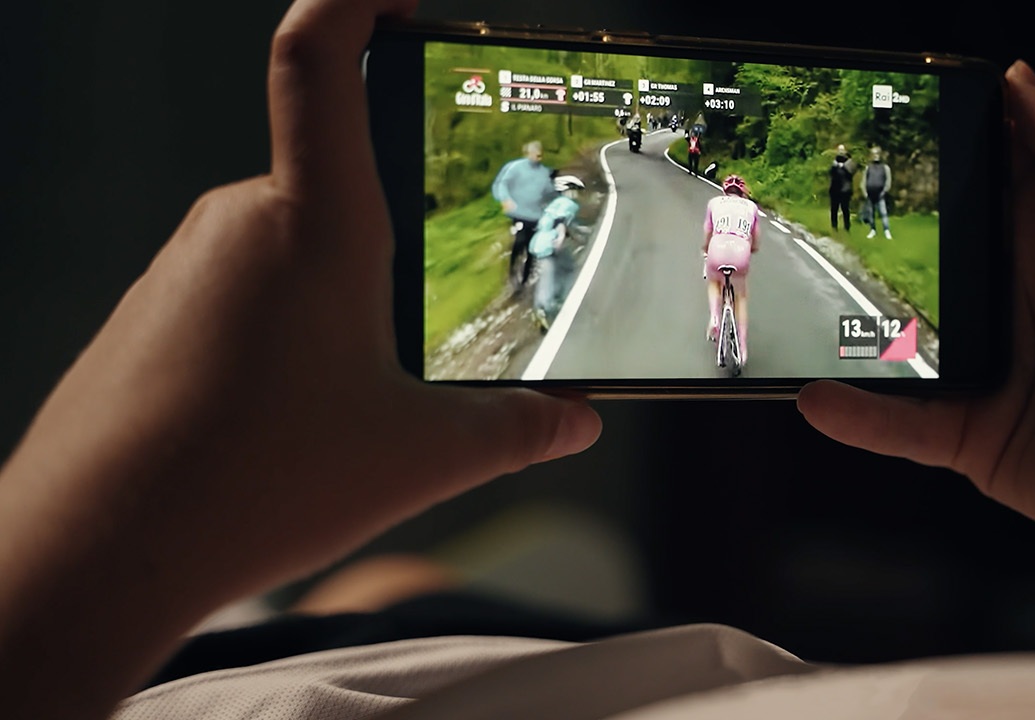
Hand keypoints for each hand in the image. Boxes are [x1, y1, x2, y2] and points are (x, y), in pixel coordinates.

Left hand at [1, 0, 599, 628]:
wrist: (90, 554)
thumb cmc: (249, 488)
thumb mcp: (421, 458)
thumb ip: (515, 428)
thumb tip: (575, 421)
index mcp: (315, 225)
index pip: (320, 61)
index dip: (357, 0)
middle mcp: (240, 222)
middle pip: (333, 188)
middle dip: (392, 247)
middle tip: (427, 335)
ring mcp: (184, 267)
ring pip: (289, 252)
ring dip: (338, 306)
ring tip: (355, 407)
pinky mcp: (152, 316)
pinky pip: (239, 296)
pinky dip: (284, 339)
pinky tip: (293, 424)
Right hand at [799, 62, 1034, 587]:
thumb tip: (1019, 78)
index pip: (983, 173)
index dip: (935, 142)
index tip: (873, 110)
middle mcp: (1016, 294)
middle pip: (924, 248)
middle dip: (868, 226)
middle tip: (806, 199)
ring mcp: (992, 365)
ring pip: (898, 335)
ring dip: (849, 320)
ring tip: (789, 294)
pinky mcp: (976, 434)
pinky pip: (901, 422)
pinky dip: (859, 413)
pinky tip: (815, 395)